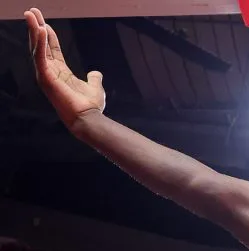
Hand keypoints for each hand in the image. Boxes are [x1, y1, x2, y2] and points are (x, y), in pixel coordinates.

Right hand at [25, 7, 104, 126]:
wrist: (89, 119)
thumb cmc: (90, 106)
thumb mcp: (95, 87)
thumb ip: (94, 79)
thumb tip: (96, 73)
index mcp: (60, 73)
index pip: (51, 49)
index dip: (48, 36)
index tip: (44, 22)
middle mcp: (50, 72)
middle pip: (41, 46)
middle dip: (36, 27)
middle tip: (31, 11)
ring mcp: (46, 75)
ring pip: (37, 48)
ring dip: (34, 30)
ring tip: (30, 15)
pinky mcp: (46, 78)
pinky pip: (41, 57)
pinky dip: (39, 43)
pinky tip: (39, 29)